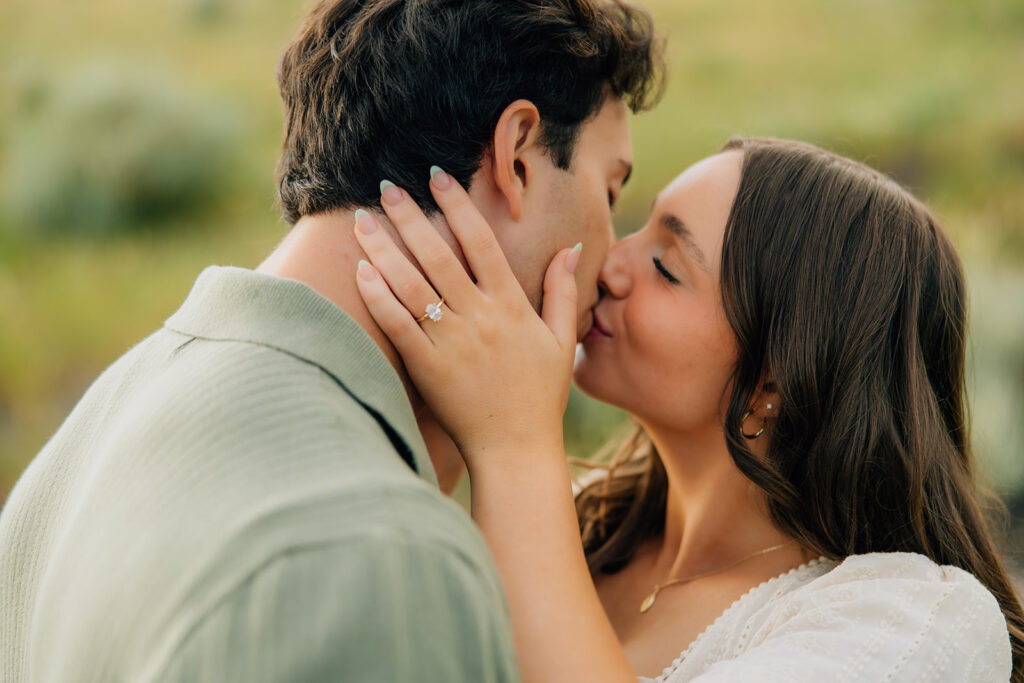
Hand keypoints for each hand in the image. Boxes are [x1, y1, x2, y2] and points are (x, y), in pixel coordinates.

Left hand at [352, 170, 581, 467]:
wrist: (516, 450)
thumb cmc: (539, 396)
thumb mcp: (561, 340)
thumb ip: (562, 292)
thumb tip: (571, 248)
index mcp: (511, 306)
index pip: (481, 242)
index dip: (457, 205)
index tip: (437, 176)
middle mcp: (480, 318)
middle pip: (439, 255)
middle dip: (410, 216)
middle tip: (386, 185)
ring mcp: (452, 343)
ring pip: (412, 285)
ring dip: (384, 248)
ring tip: (362, 220)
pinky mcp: (428, 368)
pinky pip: (399, 325)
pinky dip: (379, 297)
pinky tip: (361, 271)